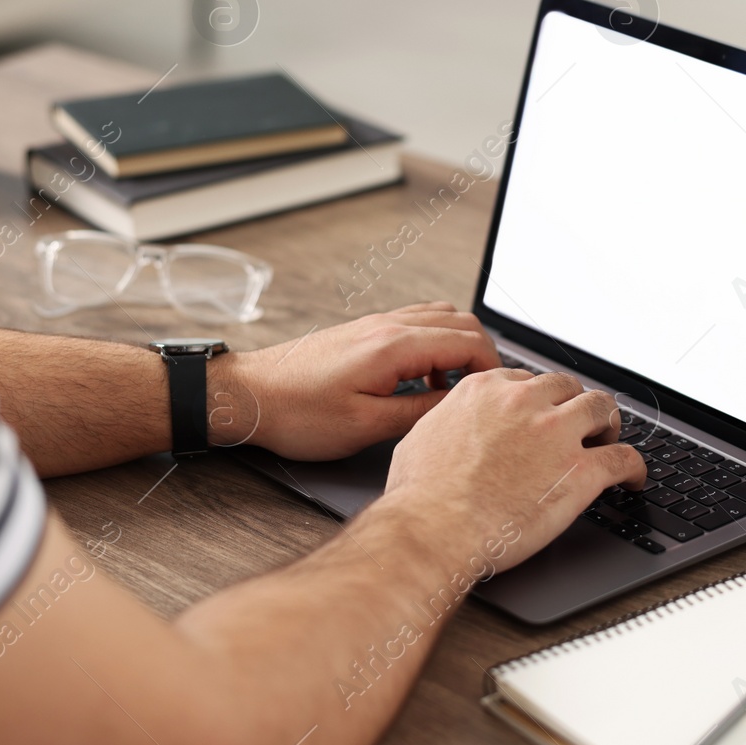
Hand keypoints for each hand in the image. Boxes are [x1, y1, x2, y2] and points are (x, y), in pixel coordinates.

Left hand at [208, 302, 499, 459]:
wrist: (249, 396)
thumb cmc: (298, 413)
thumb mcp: (366, 427)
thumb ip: (419, 413)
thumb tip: (458, 407)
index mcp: (393, 346)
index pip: (469, 341)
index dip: (493, 369)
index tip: (495, 398)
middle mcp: (387, 325)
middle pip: (462, 323)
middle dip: (483, 356)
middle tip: (480, 395)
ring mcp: (374, 323)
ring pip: (440, 318)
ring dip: (457, 348)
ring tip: (448, 390)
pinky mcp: (363, 331)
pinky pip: (415, 323)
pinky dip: (433, 344)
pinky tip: (419, 379)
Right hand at [380, 368, 646, 570]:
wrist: (436, 527)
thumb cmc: (421, 494)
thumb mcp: (421, 438)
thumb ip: (445, 422)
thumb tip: (448, 428)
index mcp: (486, 391)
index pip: (527, 381)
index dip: (539, 398)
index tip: (542, 412)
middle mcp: (524, 403)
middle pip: (567, 387)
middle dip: (574, 404)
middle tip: (578, 424)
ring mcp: (556, 434)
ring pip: (601, 408)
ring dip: (607, 422)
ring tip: (609, 438)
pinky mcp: (581, 471)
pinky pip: (624, 458)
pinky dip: (635, 467)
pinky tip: (634, 478)